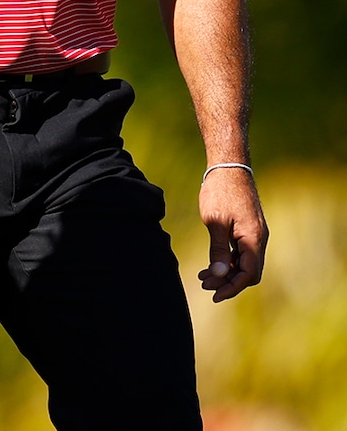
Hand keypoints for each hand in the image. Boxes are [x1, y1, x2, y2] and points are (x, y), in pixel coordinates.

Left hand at [197, 166, 267, 301]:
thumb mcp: (214, 221)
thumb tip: (220, 276)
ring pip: (244, 263)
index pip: (248, 274)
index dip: (232, 287)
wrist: (229, 165)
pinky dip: (228, 260)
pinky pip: (241, 252)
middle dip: (228, 283)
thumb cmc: (220, 191)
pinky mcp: (248, 228)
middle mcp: (258, 239)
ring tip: (203, 278)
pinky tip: (212, 264)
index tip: (215, 295)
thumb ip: (218, 250)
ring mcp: (254, 233)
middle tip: (205, 286)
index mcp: (253, 239)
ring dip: (226, 272)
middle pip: (248, 272)